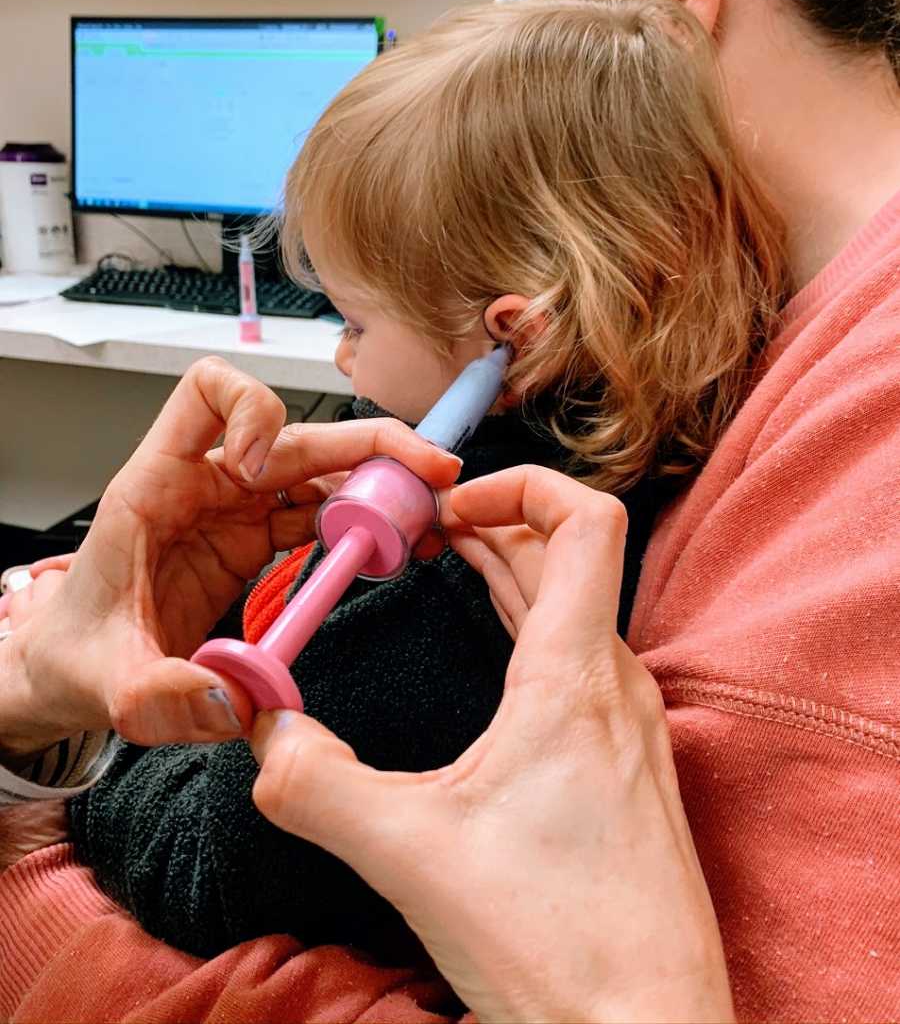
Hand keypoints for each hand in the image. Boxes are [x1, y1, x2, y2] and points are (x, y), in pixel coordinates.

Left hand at [0, 358, 460, 756]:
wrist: (69, 669)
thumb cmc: (74, 651)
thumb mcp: (107, 683)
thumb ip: (163, 696)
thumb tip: (238, 699)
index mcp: (156, 488)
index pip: (206, 394)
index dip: (251, 412)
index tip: (265, 469)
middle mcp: (203, 487)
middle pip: (296, 433)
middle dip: (367, 444)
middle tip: (425, 472)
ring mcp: (234, 511)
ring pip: (318, 471)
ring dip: (376, 485)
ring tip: (424, 516)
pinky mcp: (254, 541)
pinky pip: (319, 515)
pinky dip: (362, 525)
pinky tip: (391, 546)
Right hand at [251, 465, 732, 1023]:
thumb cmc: (559, 945)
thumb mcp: (410, 852)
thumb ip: (315, 782)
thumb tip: (259, 727)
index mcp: (576, 676)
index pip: (586, 519)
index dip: (522, 482)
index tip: (452, 503)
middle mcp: (616, 686)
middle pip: (567, 557)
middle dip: (493, 524)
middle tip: (423, 529)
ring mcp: (630, 728)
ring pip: (575, 610)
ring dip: (513, 574)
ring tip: (449, 565)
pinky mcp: (627, 767)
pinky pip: (581, 660)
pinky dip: (532, 627)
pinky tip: (494, 656)